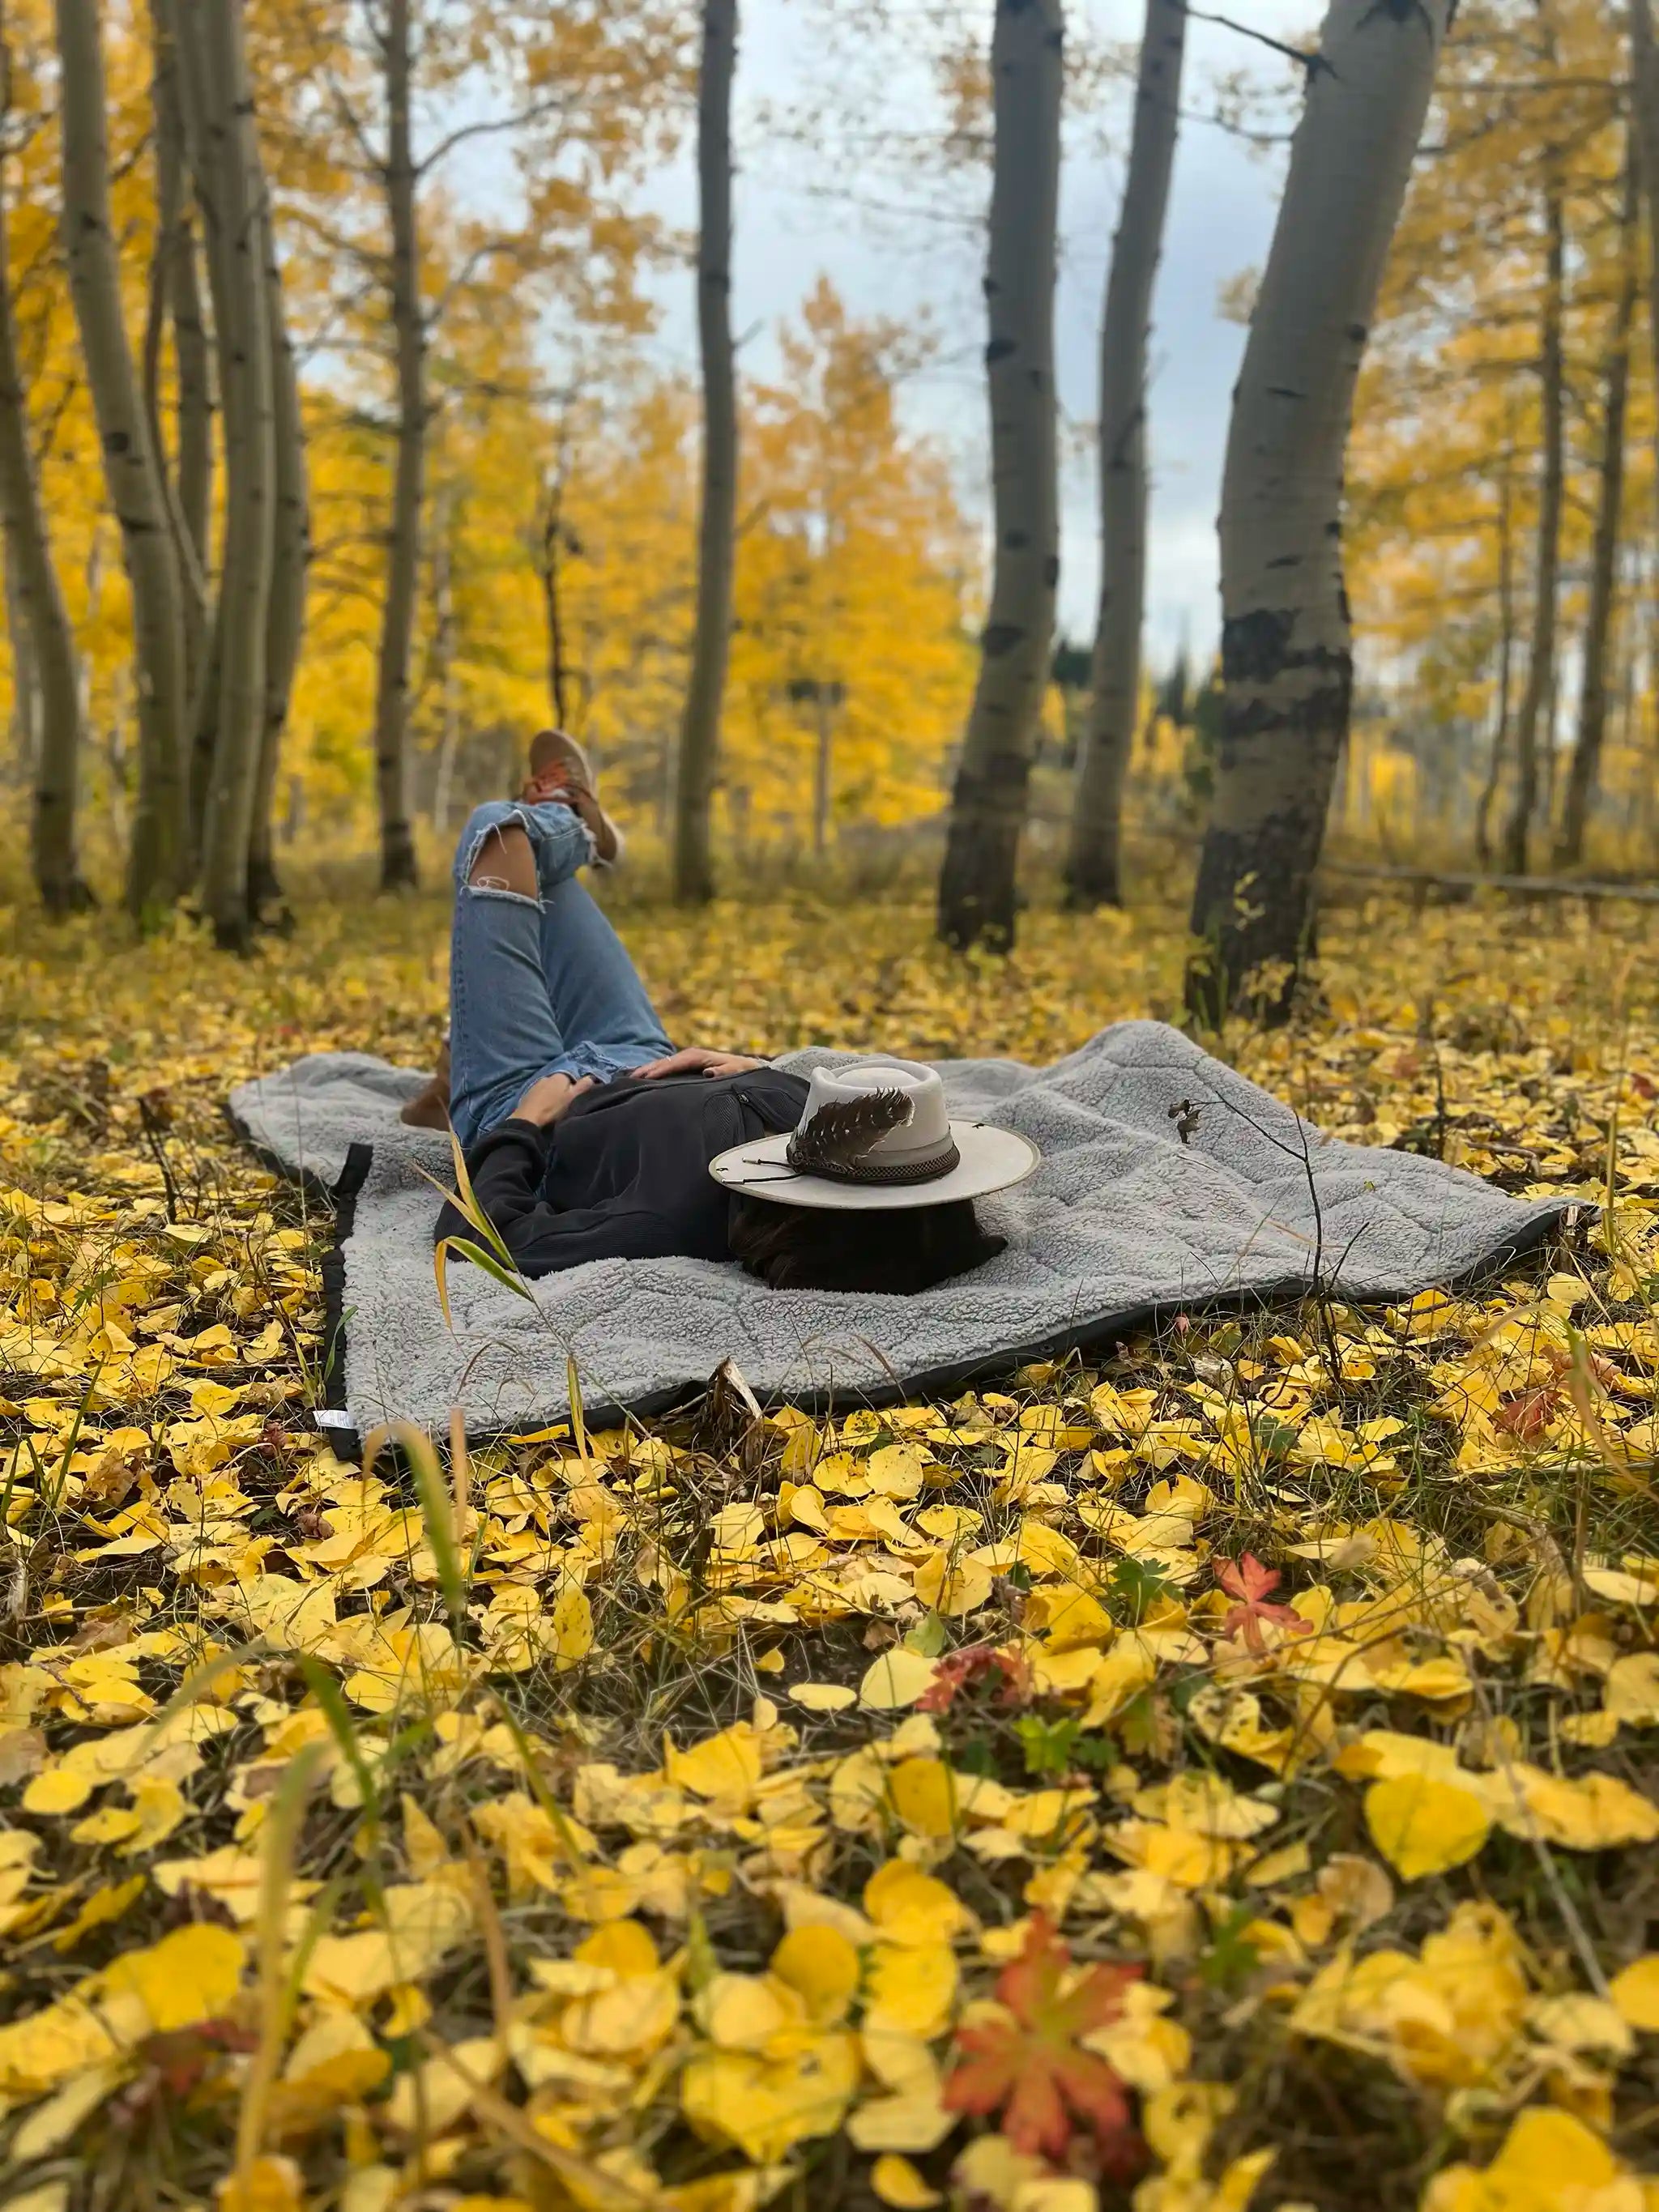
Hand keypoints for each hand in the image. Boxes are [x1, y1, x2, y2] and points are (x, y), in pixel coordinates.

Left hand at [512, 1071, 595, 1126]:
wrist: (528, 1119)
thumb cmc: (553, 1109)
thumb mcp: (573, 1098)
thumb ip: (583, 1086)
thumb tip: (591, 1077)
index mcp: (560, 1076)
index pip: (573, 1079)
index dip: (576, 1091)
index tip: (575, 1102)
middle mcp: (548, 1076)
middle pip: (561, 1084)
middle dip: (563, 1093)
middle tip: (566, 1107)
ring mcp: (536, 1084)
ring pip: (550, 1089)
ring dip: (553, 1097)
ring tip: (554, 1110)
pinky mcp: (528, 1094)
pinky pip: (541, 1095)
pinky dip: (544, 1101)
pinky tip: (544, 1110)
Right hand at [630, 1047, 765, 1079]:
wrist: (748, 1067)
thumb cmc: (742, 1071)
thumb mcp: (736, 1072)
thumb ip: (724, 1072)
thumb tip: (708, 1072)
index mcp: (699, 1056)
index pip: (675, 1063)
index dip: (661, 1070)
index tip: (646, 1077)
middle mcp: (692, 1055)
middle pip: (665, 1061)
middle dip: (648, 1068)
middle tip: (631, 1077)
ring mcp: (689, 1059)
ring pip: (664, 1063)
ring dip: (649, 1069)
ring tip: (632, 1076)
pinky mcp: (688, 1064)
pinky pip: (668, 1067)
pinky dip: (656, 1070)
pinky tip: (645, 1076)